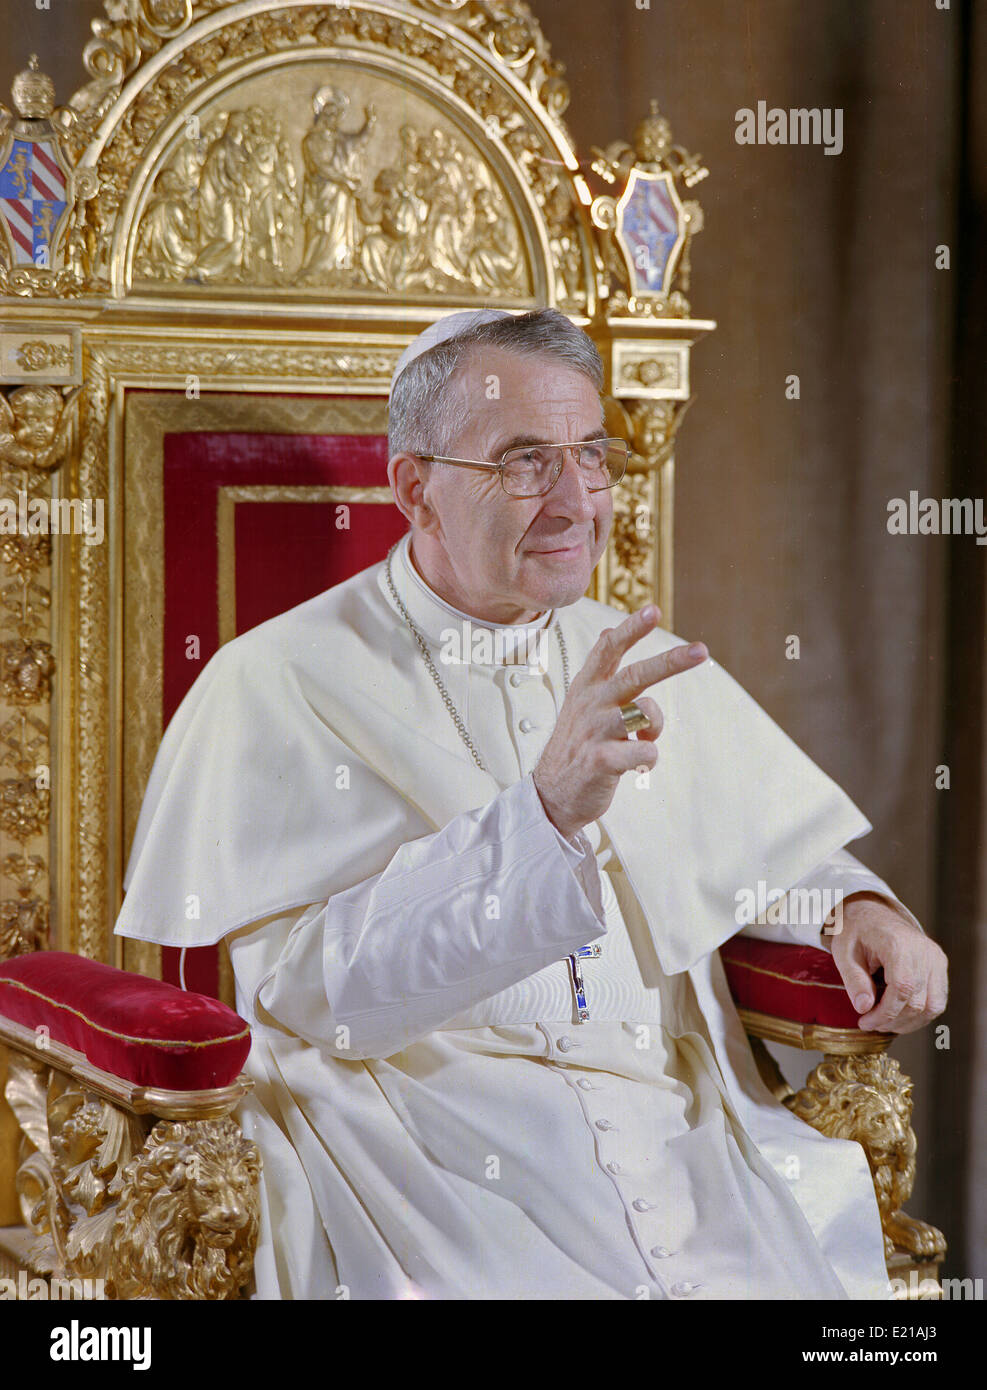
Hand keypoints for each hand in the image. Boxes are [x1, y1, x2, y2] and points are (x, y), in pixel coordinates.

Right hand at [533, 606, 706, 840]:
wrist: (552, 793)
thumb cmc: (576, 744)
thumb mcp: (578, 700)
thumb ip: (597, 668)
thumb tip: (608, 630)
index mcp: (587, 686)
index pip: (608, 649)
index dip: (631, 628)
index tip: (652, 609)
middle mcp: (591, 704)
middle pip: (635, 675)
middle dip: (670, 661)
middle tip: (701, 651)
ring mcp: (596, 731)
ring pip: (645, 713)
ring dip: (655, 726)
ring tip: (643, 740)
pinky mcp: (601, 761)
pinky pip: (645, 752)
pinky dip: (649, 758)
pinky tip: (638, 765)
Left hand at [830, 892, 947, 1033]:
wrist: (872, 914)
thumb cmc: (855, 932)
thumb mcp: (843, 953)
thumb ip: (854, 980)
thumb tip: (864, 1008)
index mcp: (899, 944)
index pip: (902, 989)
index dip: (885, 1013)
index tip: (864, 1022)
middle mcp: (924, 950)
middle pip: (918, 1001)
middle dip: (893, 1020)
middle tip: (870, 1024)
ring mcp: (935, 958)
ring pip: (933, 1006)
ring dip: (909, 1022)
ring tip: (884, 1023)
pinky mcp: (940, 964)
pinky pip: (938, 1000)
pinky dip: (921, 1014)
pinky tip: (899, 1016)